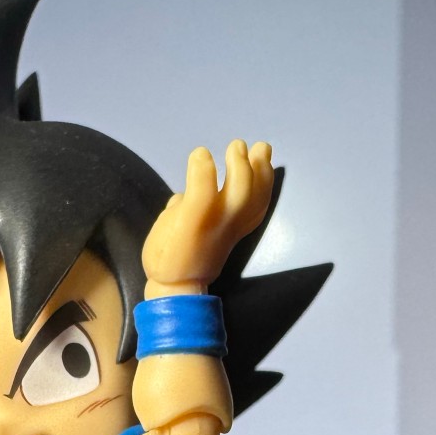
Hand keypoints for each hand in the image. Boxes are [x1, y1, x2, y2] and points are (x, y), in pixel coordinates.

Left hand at [142, 140, 273, 293]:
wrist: (170, 288)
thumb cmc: (178, 259)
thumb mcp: (189, 227)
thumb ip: (191, 210)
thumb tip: (181, 197)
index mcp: (232, 227)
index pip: (257, 202)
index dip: (264, 177)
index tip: (261, 153)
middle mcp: (229, 226)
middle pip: (256, 195)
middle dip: (257, 166)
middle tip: (245, 146)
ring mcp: (213, 224)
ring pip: (240, 193)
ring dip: (239, 167)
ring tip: (235, 147)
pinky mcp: (191, 223)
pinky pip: (205, 194)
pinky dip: (204, 171)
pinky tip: (201, 155)